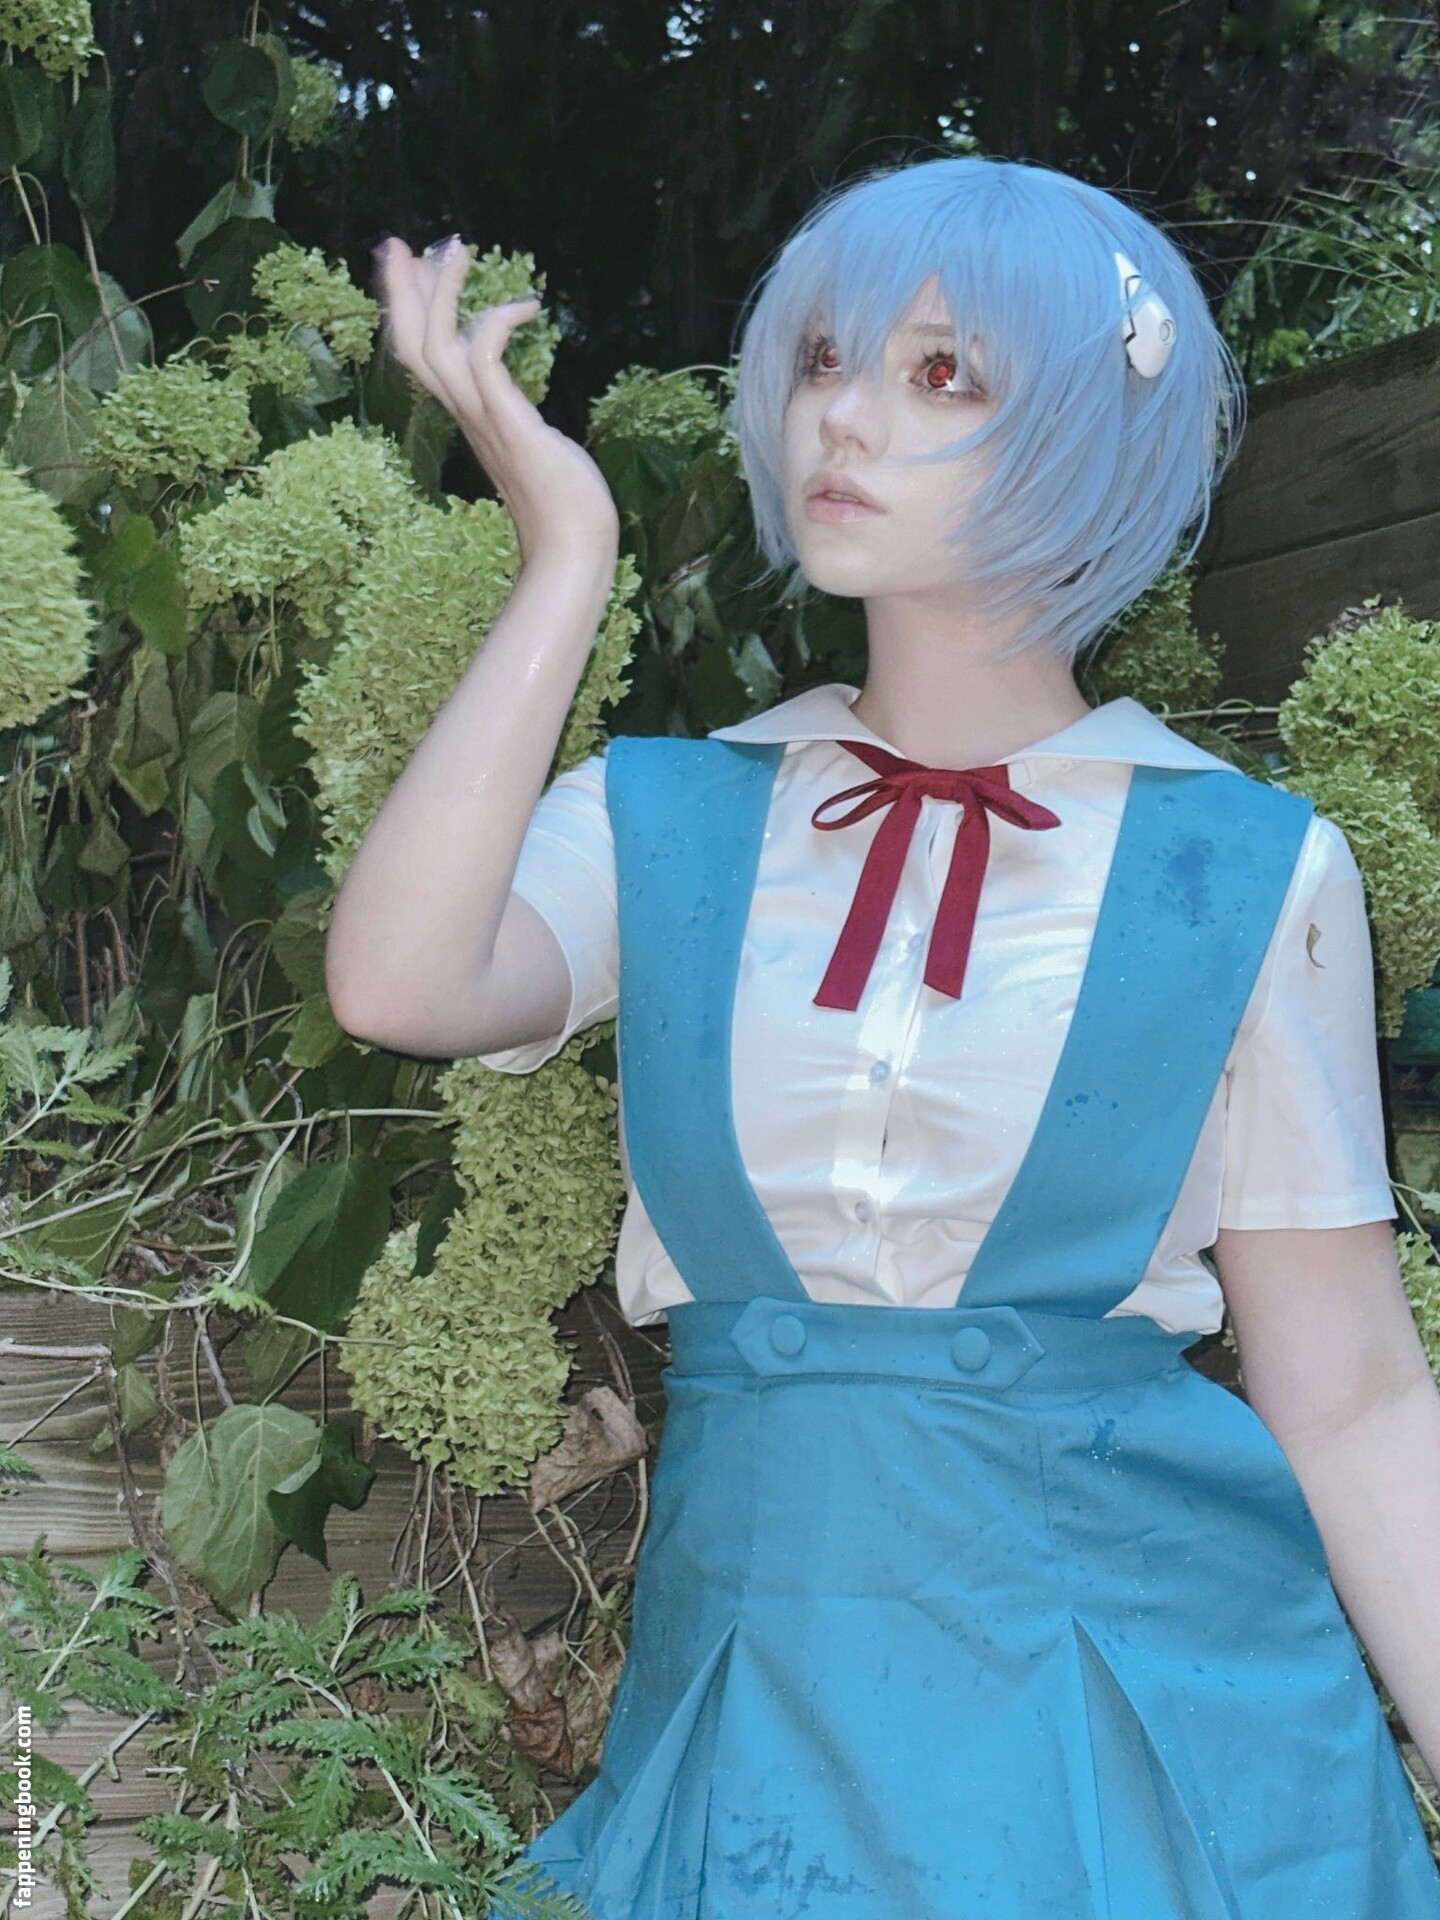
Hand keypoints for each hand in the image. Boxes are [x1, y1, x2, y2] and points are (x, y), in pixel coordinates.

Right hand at [372, 234, 620, 566]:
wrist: (573, 547)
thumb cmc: (564, 505)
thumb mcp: (533, 447)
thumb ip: (517, 424)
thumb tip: (519, 412)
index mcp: (468, 419)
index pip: (420, 358)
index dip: (408, 313)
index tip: (408, 268)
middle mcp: (467, 416)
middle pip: (411, 347)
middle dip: (401, 293)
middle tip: (397, 243)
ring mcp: (485, 420)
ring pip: (437, 348)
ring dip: (442, 295)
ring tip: (457, 249)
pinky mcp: (510, 424)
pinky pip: (485, 362)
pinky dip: (495, 325)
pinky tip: (525, 306)